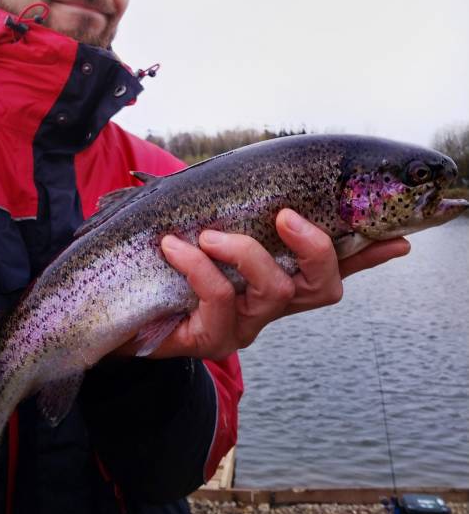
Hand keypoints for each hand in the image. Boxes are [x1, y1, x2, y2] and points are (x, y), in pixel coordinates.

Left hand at [143, 209, 409, 360]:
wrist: (117, 306)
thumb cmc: (167, 261)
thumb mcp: (201, 228)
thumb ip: (230, 208)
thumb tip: (254, 174)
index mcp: (278, 277)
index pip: (333, 267)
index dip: (368, 257)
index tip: (397, 238)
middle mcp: (270, 305)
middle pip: (322, 287)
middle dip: (316, 248)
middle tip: (286, 215)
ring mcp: (245, 325)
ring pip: (274, 292)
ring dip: (245, 253)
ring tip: (209, 235)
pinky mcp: (211, 339)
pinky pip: (217, 298)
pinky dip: (198, 265)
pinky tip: (173, 246)